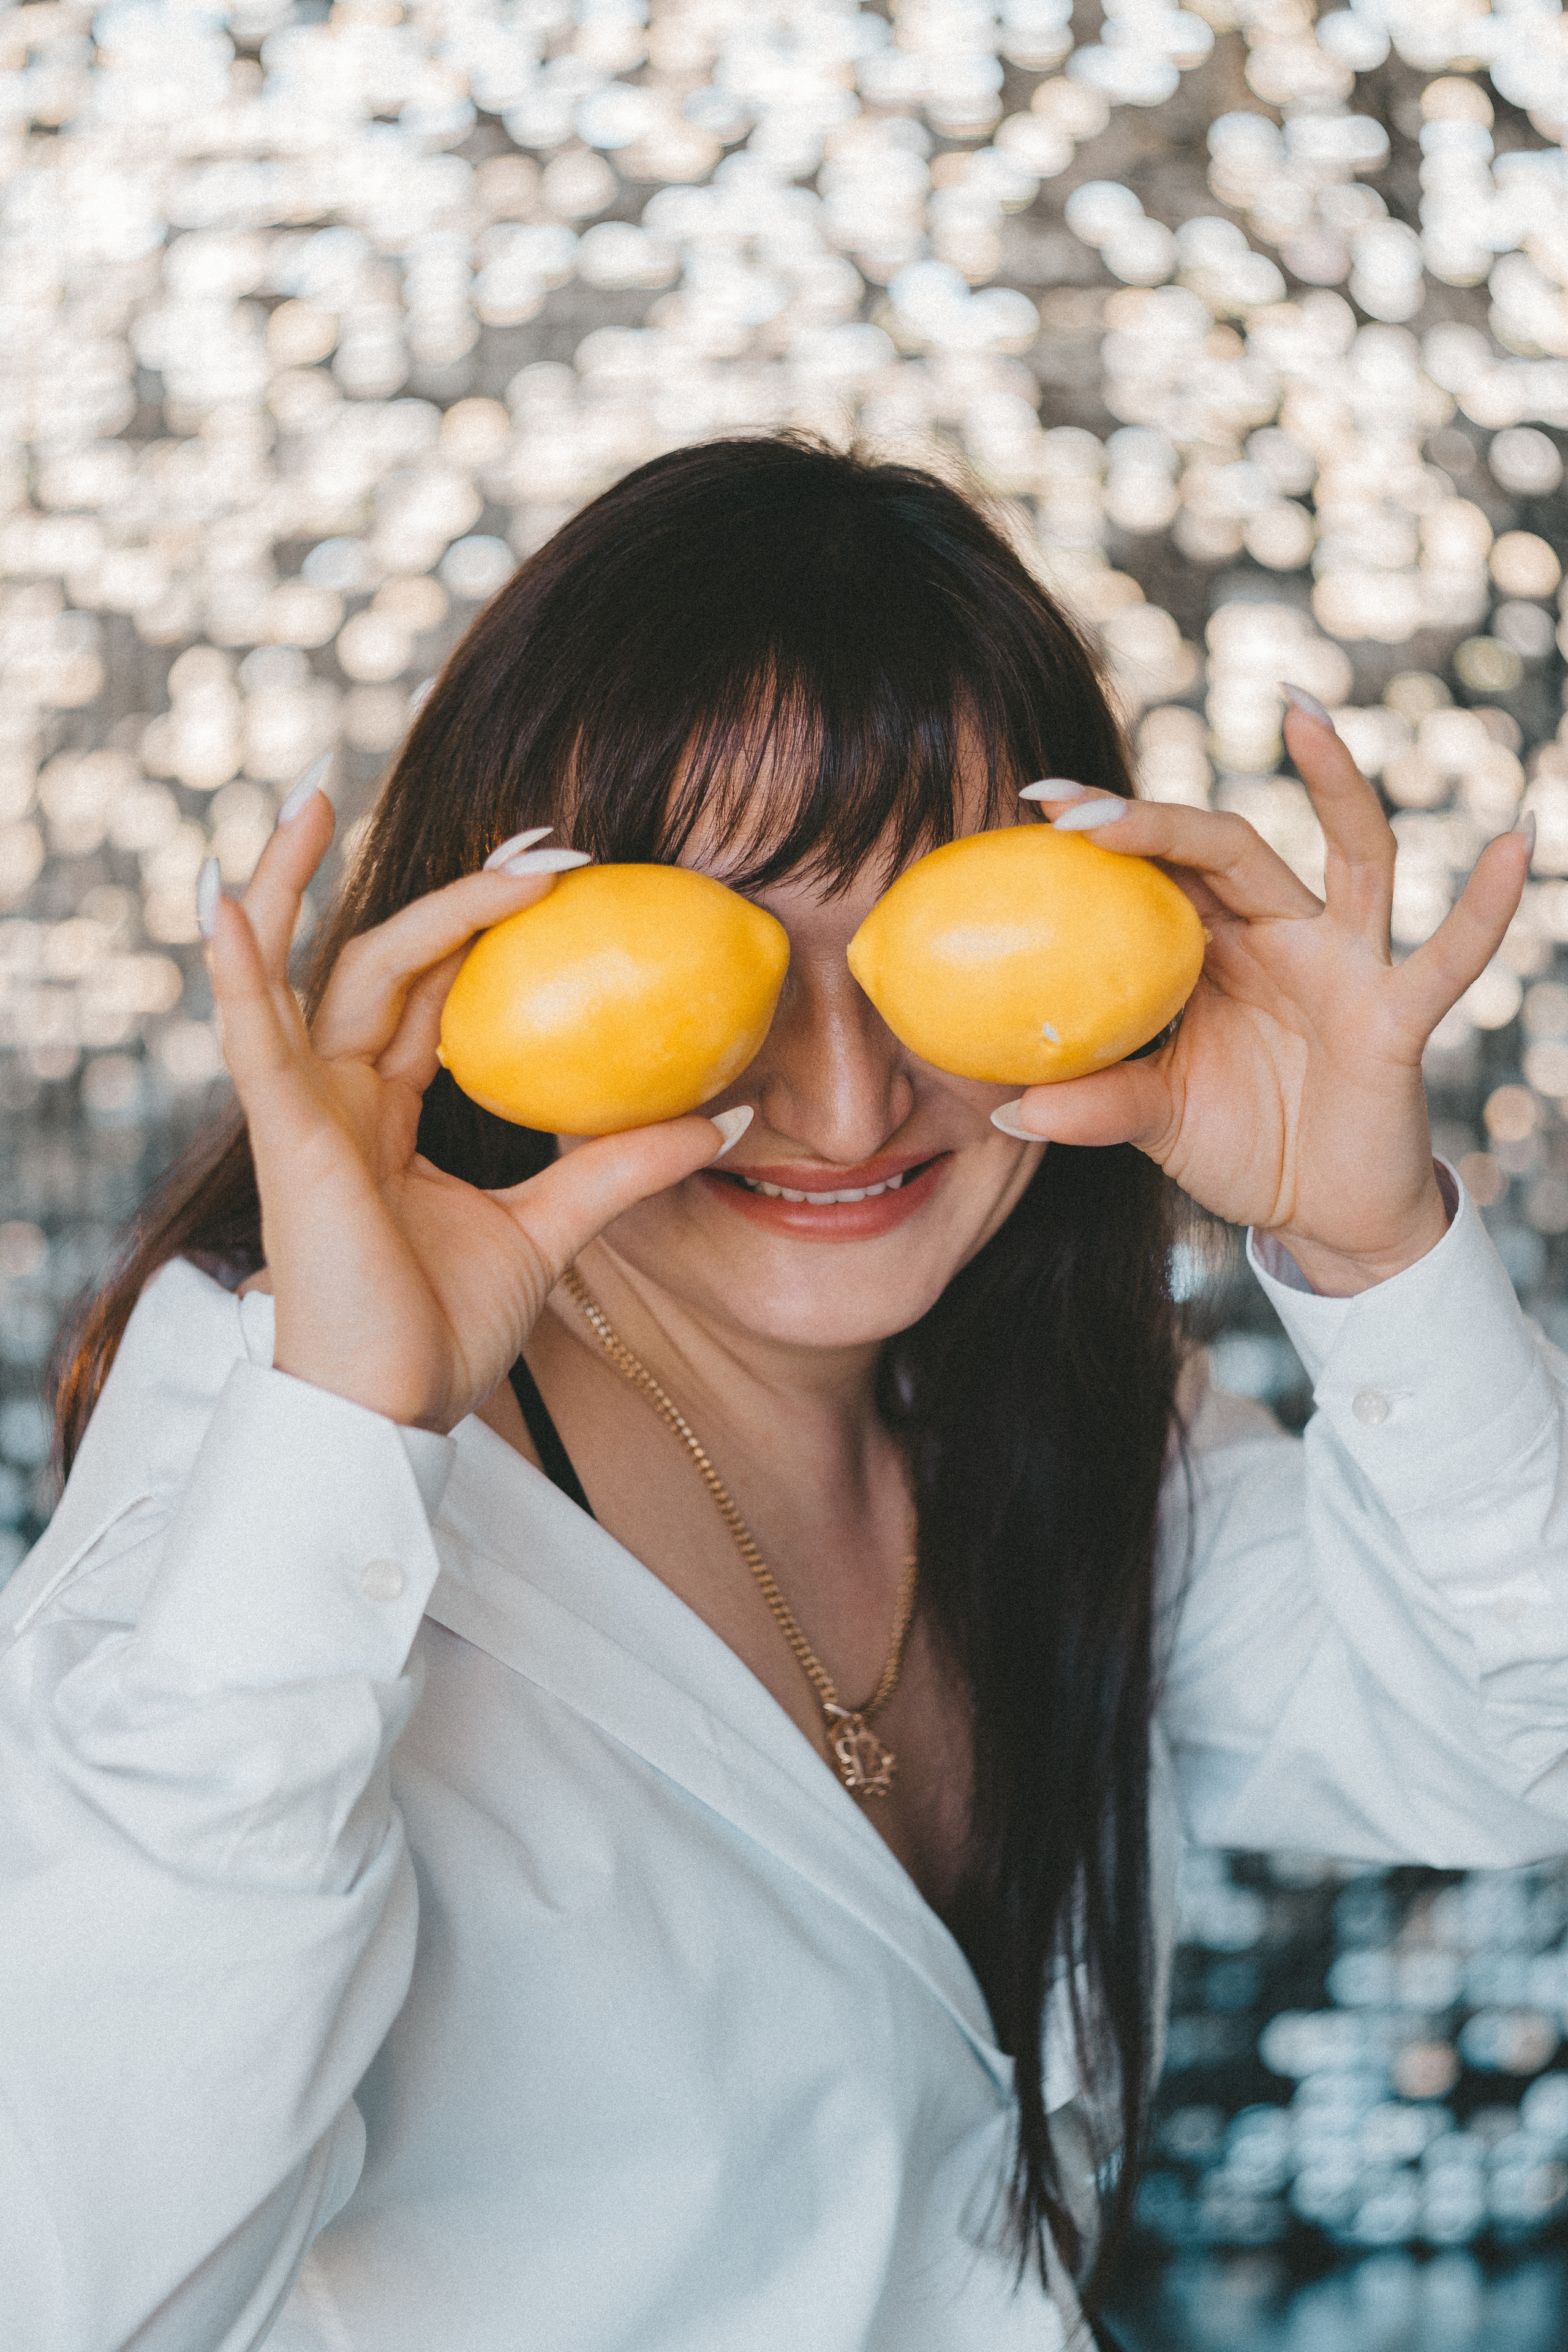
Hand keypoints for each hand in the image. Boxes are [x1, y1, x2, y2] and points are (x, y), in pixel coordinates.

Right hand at [203, 791, 739, 1428]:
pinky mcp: (286, 1136)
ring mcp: (303, 1112)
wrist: (389, 1415)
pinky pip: (252, 1036)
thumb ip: (623, 1164)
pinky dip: (237, 966)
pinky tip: (226, 898)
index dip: (485, 931)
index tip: (562, 877)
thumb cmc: (445, 1334)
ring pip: (307, 972)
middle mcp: (336, 1099)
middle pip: (384, 966)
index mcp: (384, 1115)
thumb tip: (729, 1114)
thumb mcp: (553, 1229)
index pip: (432, 996)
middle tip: (540, 841)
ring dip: (298, 881)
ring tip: (313, 797)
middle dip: (454, 896)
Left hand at [1005, 707, 1530, 1293]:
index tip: (1033, 803)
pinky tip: (1513, 840)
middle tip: (1077, 807)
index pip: (1157, 869)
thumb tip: (1009, 1106)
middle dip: (1158, 819)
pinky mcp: (1396, 1015)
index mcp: (1212, 950)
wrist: (1323, 1218)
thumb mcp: (1155, 1121)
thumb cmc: (1244, 1146)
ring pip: (1350, 855)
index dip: (1106, 832)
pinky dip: (1484, 905)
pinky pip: (1447, 956)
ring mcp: (1346, 966)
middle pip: (1225, 849)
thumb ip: (1095, 1103)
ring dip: (1333, 783)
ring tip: (1302, 713)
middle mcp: (1281, 937)